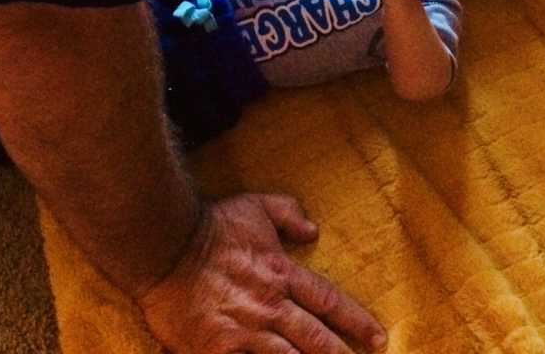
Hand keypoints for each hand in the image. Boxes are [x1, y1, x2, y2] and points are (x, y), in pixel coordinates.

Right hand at [138, 193, 385, 353]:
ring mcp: (247, 330)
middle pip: (317, 338)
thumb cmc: (210, 225)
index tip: (377, 336)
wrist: (167, 245)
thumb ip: (287, 213)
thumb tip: (313, 229)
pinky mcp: (222, 349)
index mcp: (282, 272)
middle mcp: (271, 305)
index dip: (355, 320)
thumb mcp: (254, 205)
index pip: (328, 300)